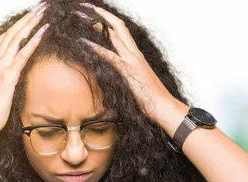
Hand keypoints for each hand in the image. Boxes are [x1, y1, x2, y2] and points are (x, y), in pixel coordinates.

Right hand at [0, 2, 49, 131]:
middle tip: (40, 6)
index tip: (31, 15)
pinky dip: (33, 42)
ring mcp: (1, 67)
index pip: (7, 38)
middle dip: (27, 18)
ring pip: (17, 39)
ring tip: (43, 13)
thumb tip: (14, 76)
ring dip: (31, 24)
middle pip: (13, 33)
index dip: (19, 25)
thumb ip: (6, 79)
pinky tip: (42, 32)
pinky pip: (22, 55)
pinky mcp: (8, 76)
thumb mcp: (1, 90)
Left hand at [78, 3, 186, 126]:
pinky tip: (85, 43)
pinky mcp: (128, 71)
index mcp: (136, 56)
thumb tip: (120, 73)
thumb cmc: (152, 98)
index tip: (98, 15)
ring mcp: (132, 61)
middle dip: (103, 15)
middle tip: (89, 7)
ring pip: (115, 36)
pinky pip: (111, 57)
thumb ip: (128, 74)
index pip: (123, 32)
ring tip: (84, 18)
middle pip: (119, 27)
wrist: (164, 106)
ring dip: (98, 26)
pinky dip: (97, 48)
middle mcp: (134, 54)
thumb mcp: (137, 82)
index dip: (110, 22)